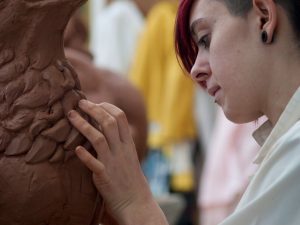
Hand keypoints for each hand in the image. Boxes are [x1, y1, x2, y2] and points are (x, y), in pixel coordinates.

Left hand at [67, 100, 154, 223]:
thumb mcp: (129, 155)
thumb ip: (119, 141)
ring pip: (98, 138)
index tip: (94, 103)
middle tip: (80, 102)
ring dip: (83, 125)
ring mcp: (113, 162)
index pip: (120, 117)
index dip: (106, 106)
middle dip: (93, 109)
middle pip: (109, 122)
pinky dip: (84, 155)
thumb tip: (106, 127)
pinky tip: (75, 149)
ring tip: (70, 116)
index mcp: (128, 143)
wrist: (136, 202)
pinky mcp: (104, 176)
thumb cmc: (130, 178)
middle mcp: (121, 150)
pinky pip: (93, 163)